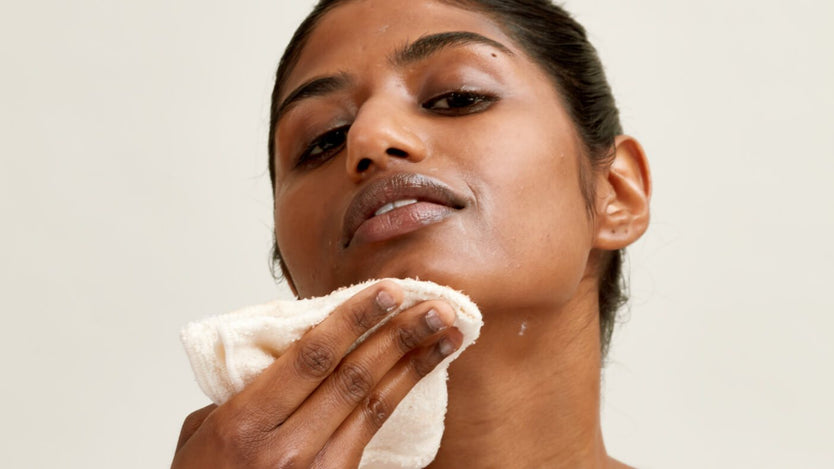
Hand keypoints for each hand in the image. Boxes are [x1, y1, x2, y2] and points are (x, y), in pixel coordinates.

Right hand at [172, 280, 461, 467]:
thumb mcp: (200, 434)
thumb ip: (243, 391)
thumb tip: (284, 353)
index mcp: (244, 423)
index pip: (312, 358)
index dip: (355, 320)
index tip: (388, 291)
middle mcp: (284, 448)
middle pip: (353, 377)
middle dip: (398, 335)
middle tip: (435, 305)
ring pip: (373, 404)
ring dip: (414, 363)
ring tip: (446, 333)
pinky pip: (372, 431)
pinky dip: (398, 394)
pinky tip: (417, 371)